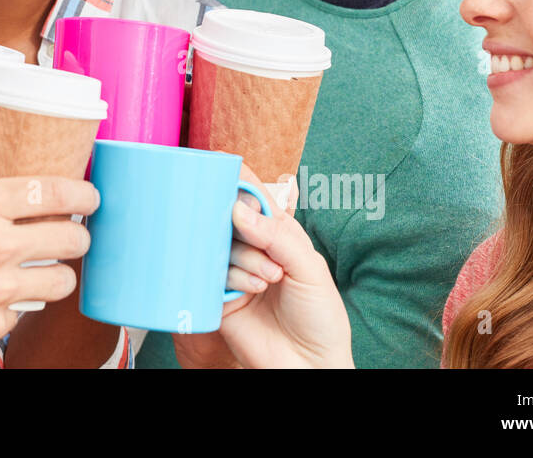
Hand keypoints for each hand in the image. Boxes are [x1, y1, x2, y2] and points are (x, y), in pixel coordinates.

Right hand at [0, 174, 99, 368]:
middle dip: (77, 236)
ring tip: (43, 271)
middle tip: (69, 236)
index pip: (54, 192)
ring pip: (62, 282)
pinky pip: (23, 314)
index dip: (83, 193)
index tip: (88, 197)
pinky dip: (16, 307)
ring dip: (56, 274)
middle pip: (72, 239)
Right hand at [211, 166, 352, 367]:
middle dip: (242, 227)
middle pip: (228, 217)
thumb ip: (278, 236)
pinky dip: (233, 278)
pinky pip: (212, 274)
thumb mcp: (310, 270)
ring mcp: (234, 272)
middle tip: (261, 245)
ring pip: (220, 245)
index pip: (252, 196)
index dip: (236, 180)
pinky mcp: (219, 297)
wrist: (309, 366)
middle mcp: (252, 249)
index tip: (219, 167)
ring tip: (269, 281)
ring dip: (246, 260)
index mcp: (277, 234)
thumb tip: (239, 209)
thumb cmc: (320, 318)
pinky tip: (253, 291)